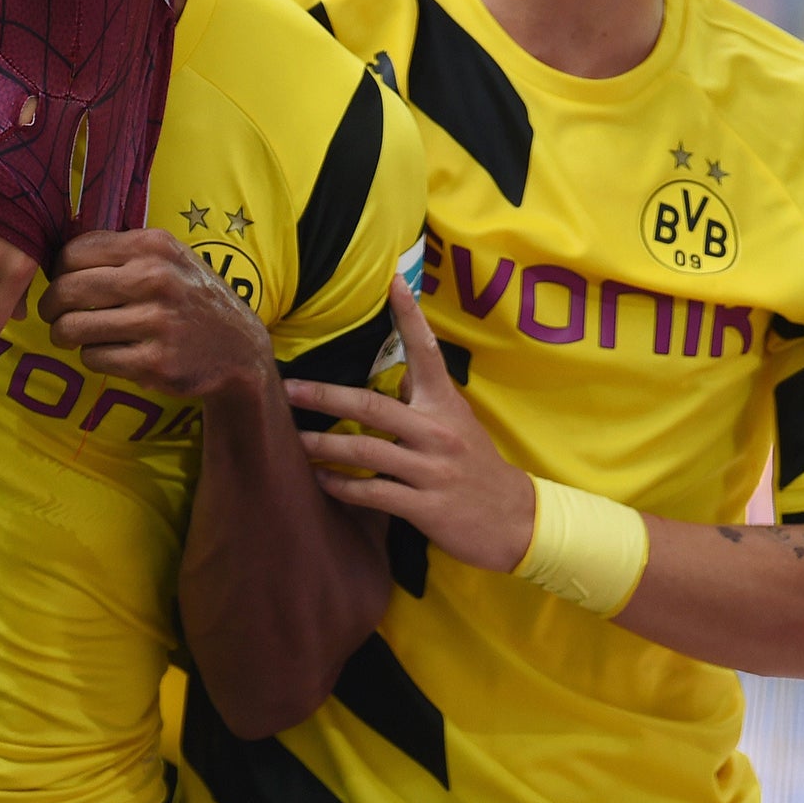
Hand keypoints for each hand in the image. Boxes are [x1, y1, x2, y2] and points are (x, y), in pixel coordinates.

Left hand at [38, 229, 272, 399]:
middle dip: (50, 306)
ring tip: (71, 335)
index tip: (58, 282)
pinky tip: (107, 352)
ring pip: (73, 328)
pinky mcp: (154, 362)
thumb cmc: (191, 297)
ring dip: (64, 335)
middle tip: (51, 314)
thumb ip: (122, 250)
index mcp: (153, 246)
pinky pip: (93, 358)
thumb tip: (58, 256)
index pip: (74, 252)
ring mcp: (156, 323)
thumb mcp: (169, 257)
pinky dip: (91, 357)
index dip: (57, 270)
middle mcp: (155, 279)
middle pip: (67, 290)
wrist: (239, 348)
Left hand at [291, 278, 536, 572]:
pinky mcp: (424, 506)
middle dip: (325, 396)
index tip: (393, 282)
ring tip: (295, 440)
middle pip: (371, 406)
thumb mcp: (456, 421)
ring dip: (323, 446)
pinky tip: (320, 480)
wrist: (514, 520)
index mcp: (444, 404)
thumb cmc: (476, 464)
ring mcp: (431, 469)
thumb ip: (423, 397)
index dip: (410, 317)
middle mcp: (437, 431)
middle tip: (289, 389)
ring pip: (364, 451)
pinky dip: (341, 486)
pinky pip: (372, 492)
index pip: (427, 352)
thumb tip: (395, 371)